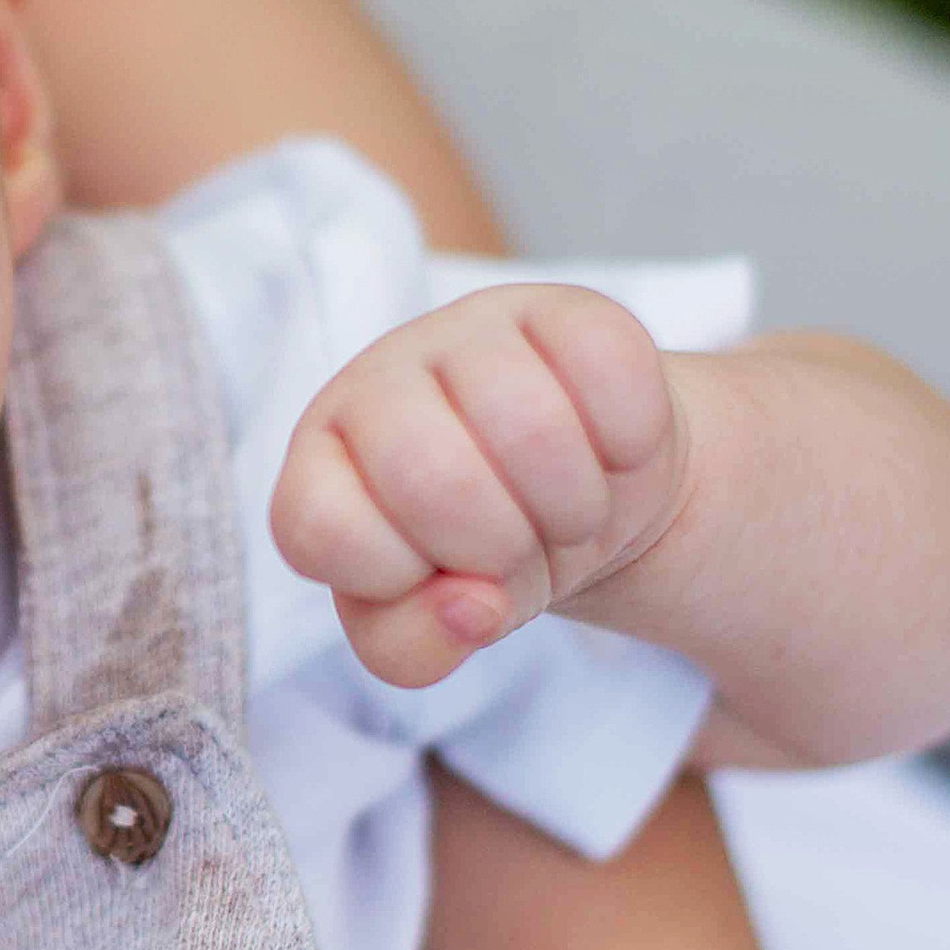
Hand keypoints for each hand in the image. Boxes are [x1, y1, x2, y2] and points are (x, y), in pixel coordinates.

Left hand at [271, 281, 689, 686]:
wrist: (582, 493)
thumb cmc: (479, 559)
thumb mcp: (426, 627)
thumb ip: (410, 646)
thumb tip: (467, 609)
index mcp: (319, 466)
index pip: (321, 529)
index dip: (399, 580)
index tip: (439, 580)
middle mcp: (374, 383)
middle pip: (434, 478)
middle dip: (501, 546)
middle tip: (520, 546)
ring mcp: (465, 330)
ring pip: (531, 425)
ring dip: (574, 505)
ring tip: (566, 508)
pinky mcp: (561, 304)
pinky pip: (609, 372)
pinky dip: (629, 442)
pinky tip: (610, 450)